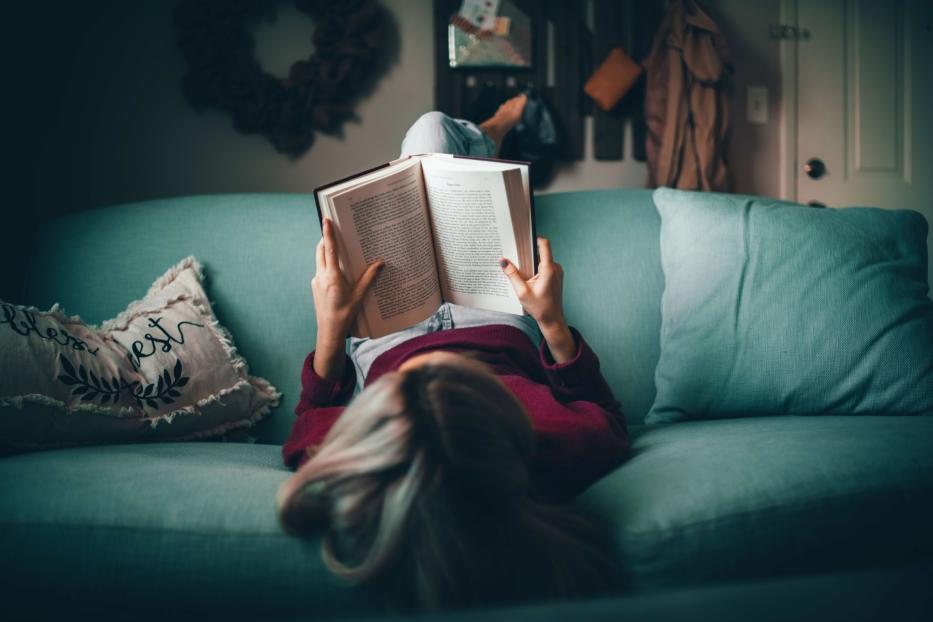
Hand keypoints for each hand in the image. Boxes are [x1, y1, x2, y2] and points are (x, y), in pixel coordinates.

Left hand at [312, 218, 382, 377]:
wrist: (329, 331)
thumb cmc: (345, 315)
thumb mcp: (359, 296)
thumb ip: (369, 278)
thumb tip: (380, 263)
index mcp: (332, 276)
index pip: (329, 249)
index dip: (328, 233)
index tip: (326, 219)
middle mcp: (321, 276)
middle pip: (321, 250)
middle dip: (326, 239)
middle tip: (334, 230)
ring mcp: (316, 281)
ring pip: (319, 260)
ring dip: (326, 251)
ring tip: (338, 249)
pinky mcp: (315, 286)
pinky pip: (320, 270)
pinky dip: (327, 265)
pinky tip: (338, 270)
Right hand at [500, 237, 576, 362]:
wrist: (552, 320)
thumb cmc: (539, 308)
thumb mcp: (522, 292)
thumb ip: (512, 275)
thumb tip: (503, 261)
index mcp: (549, 269)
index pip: (544, 244)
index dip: (534, 237)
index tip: (522, 237)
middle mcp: (555, 268)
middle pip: (540, 252)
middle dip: (527, 253)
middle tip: (514, 254)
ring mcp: (557, 272)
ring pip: (542, 260)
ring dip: (530, 262)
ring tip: (519, 269)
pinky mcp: (555, 276)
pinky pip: (544, 266)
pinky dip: (535, 269)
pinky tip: (526, 277)